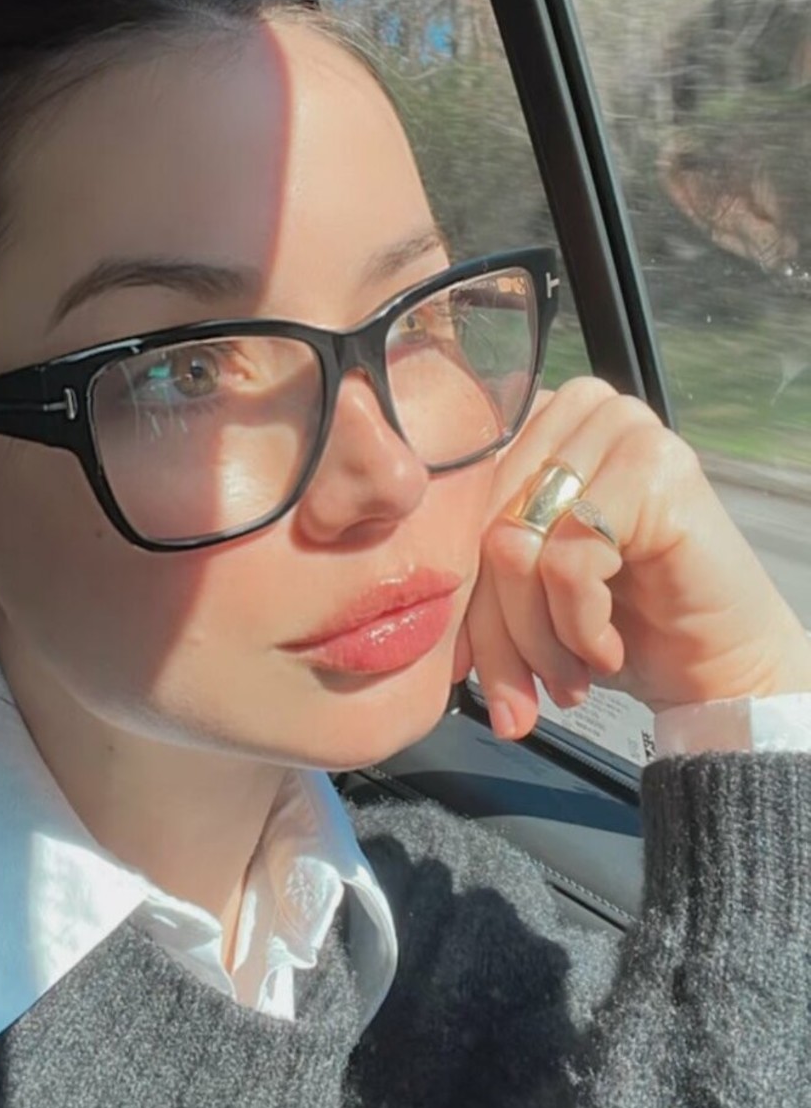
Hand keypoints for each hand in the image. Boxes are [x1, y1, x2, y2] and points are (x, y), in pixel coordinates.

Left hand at [458, 377, 810, 739]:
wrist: (715, 667)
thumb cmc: (615, 623)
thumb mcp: (520, 591)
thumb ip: (463, 569)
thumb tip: (391, 598)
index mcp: (533, 419)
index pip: (453, 501)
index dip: (452, 589)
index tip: (454, 664)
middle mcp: (576, 408)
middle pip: (480, 524)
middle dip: (492, 629)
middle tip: (513, 699)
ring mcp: (621, 429)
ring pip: (515, 543)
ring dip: (535, 636)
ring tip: (564, 678)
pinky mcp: (654, 469)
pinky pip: (567, 561)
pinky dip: (577, 626)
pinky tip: (605, 651)